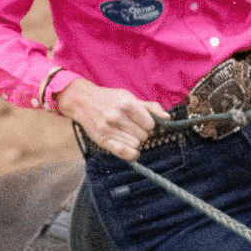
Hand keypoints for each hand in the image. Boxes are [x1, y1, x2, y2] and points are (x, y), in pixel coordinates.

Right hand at [55, 80, 169, 159]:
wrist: (82, 101)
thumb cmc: (109, 99)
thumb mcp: (129, 97)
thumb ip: (150, 107)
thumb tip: (167, 118)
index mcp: (127, 103)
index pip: (150, 124)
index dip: (148, 124)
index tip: (141, 121)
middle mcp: (117, 116)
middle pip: (144, 136)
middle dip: (141, 133)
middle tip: (132, 128)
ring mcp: (109, 129)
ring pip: (136, 145)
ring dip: (135, 142)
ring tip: (127, 134)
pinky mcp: (102, 140)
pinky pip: (125, 153)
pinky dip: (132, 154)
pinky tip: (132, 149)